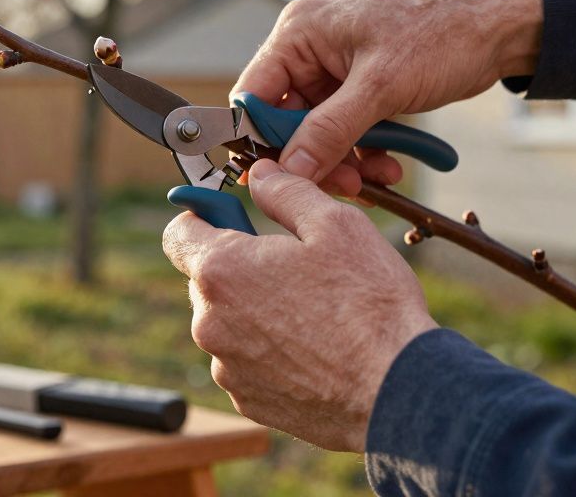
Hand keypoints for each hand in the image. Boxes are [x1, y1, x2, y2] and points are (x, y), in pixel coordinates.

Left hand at [161, 159, 436, 451]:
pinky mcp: (248, 401)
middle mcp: (210, 322)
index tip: (233, 217)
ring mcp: (227, 367)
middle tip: (294, 267)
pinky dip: (270, 352)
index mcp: (222, 270)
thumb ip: (286, 191)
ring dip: (256, 312)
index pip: (178, 233)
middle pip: (208, 280)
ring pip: (229, 323)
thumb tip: (261, 175)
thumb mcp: (335, 224)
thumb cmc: (369, 304)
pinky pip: (246, 363)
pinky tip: (315, 350)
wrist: (397, 390)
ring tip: (314, 314)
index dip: (204, 218)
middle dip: (241, 268)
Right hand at [234, 0, 542, 191]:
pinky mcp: (359, 89)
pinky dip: (363, 154)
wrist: (498, 28)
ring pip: (317, 133)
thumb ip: (330, 130)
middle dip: (313, 158)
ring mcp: (334, 71)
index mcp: (300, 33)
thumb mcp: (381, 87)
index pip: (254, 94)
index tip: (275, 179)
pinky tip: (387, 169)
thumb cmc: (441, 34)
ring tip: (373, 181)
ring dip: (342, 162)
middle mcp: (310, 50)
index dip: (259, 140)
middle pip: (285, 120)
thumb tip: (289, 170)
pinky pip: (345, 132)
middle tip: (343, 185)